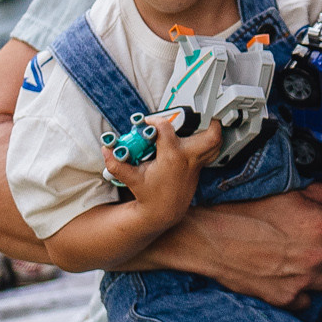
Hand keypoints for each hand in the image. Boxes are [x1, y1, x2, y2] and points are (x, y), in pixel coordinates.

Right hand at [103, 110, 220, 224]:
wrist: (163, 211)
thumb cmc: (150, 194)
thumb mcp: (131, 179)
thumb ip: (117, 164)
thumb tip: (106, 149)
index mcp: (172, 157)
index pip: (166, 129)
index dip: (154, 121)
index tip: (147, 123)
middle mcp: (188, 158)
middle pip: (209, 135)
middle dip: (207, 120)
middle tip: (197, 110)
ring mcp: (196, 162)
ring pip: (215, 142)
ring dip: (212, 129)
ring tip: (202, 119)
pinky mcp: (199, 166)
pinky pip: (212, 150)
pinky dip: (210, 140)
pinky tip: (200, 134)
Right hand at [149, 182, 321, 307]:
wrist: (208, 239)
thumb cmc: (242, 210)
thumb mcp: (286, 193)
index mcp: (320, 223)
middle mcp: (317, 254)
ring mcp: (303, 280)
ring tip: (311, 260)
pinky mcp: (286, 298)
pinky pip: (309, 300)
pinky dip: (303, 290)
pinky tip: (290, 277)